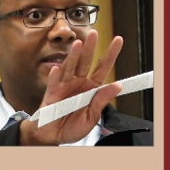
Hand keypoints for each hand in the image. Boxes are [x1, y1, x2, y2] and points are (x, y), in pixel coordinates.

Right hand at [19, 30, 123, 145]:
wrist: (53, 136)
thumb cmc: (72, 126)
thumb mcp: (92, 117)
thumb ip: (101, 100)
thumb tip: (117, 85)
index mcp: (90, 87)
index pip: (102, 68)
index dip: (110, 54)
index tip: (118, 40)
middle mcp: (78, 82)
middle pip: (85, 62)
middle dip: (90, 47)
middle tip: (94, 33)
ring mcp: (64, 86)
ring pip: (69, 67)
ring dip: (73, 56)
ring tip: (78, 44)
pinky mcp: (51, 94)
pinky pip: (53, 83)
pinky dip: (55, 76)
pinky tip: (57, 69)